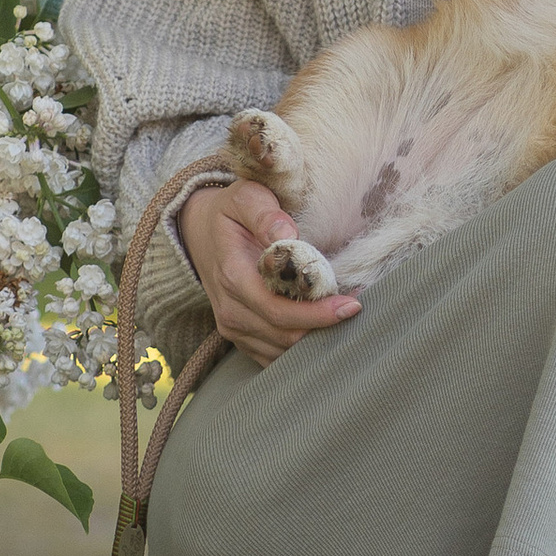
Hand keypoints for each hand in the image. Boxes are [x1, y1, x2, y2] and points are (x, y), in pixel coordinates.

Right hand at [175, 179, 360, 366]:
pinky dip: (301, 348)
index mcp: (234, 277)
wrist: (198, 234)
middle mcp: (231, 310)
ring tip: (343, 315)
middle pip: (285, 336)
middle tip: (356, 308)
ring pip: (282, 350)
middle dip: (325, 327)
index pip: (278, 309)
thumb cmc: (230, 214)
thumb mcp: (244, 198)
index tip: (351, 303)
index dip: (317, 314)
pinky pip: (274, 357)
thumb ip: (265, 214)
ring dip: (316, 338)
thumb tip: (287, 234)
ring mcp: (234, 328)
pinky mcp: (241, 338)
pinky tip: (322, 327)